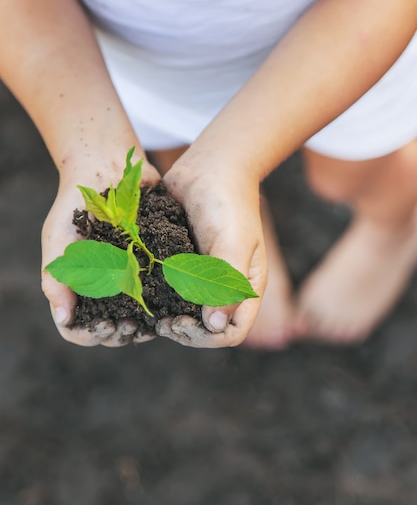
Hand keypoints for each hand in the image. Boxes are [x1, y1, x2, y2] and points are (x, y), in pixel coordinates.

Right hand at [41, 157, 159, 346]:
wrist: (106, 172)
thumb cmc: (75, 205)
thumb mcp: (58, 239)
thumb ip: (57, 277)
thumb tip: (64, 319)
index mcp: (79, 289)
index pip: (79, 329)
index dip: (90, 334)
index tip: (104, 325)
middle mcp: (106, 290)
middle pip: (112, 329)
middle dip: (120, 333)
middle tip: (130, 327)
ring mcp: (132, 280)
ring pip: (139, 318)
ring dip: (144, 325)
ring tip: (150, 321)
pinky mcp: (157, 266)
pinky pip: (163, 293)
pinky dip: (166, 302)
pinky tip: (171, 301)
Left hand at [161, 155, 266, 347]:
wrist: (209, 168)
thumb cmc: (227, 203)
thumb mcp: (233, 241)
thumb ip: (226, 283)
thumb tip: (215, 327)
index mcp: (244, 287)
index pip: (231, 332)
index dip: (205, 337)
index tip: (179, 322)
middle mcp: (223, 287)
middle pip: (205, 329)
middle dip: (182, 331)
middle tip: (160, 321)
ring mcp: (200, 277)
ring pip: (184, 312)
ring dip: (165, 317)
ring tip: (147, 311)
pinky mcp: (179, 263)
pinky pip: (168, 290)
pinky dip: (154, 296)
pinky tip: (138, 290)